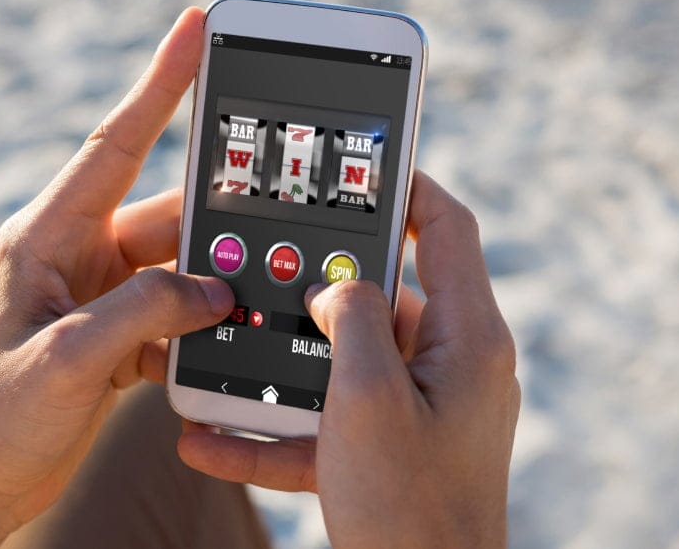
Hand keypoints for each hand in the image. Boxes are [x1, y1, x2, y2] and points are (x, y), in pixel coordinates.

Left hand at [0, 7, 229, 547]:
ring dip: (209, 290)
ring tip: (241, 309)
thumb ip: (144, 312)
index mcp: (50, 235)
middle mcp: (77, 255)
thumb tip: (213, 292)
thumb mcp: (66, 357)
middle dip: (214, 227)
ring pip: (178, 270)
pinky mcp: (113, 335)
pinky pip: (173, 314)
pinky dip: (197, 330)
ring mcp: (98, 296)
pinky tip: (212, 352)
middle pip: (166, 216)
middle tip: (266, 227)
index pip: (117, 143)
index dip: (160, 84)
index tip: (194, 33)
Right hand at [178, 171, 520, 547]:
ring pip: (344, 364)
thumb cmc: (410, 510)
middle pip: (382, 296)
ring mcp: (423, 410)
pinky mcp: (393, 451)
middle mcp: (451, 367)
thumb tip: (335, 288)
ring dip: (282, 368)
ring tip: (222, 357)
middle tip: (262, 264)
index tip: (361, 169)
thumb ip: (352, 319)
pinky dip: (280, 430)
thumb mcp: (368, 398)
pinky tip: (212, 440)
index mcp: (466, 339)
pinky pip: (330, 424)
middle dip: (314, 288)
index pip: (448, 230)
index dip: (410, 188)